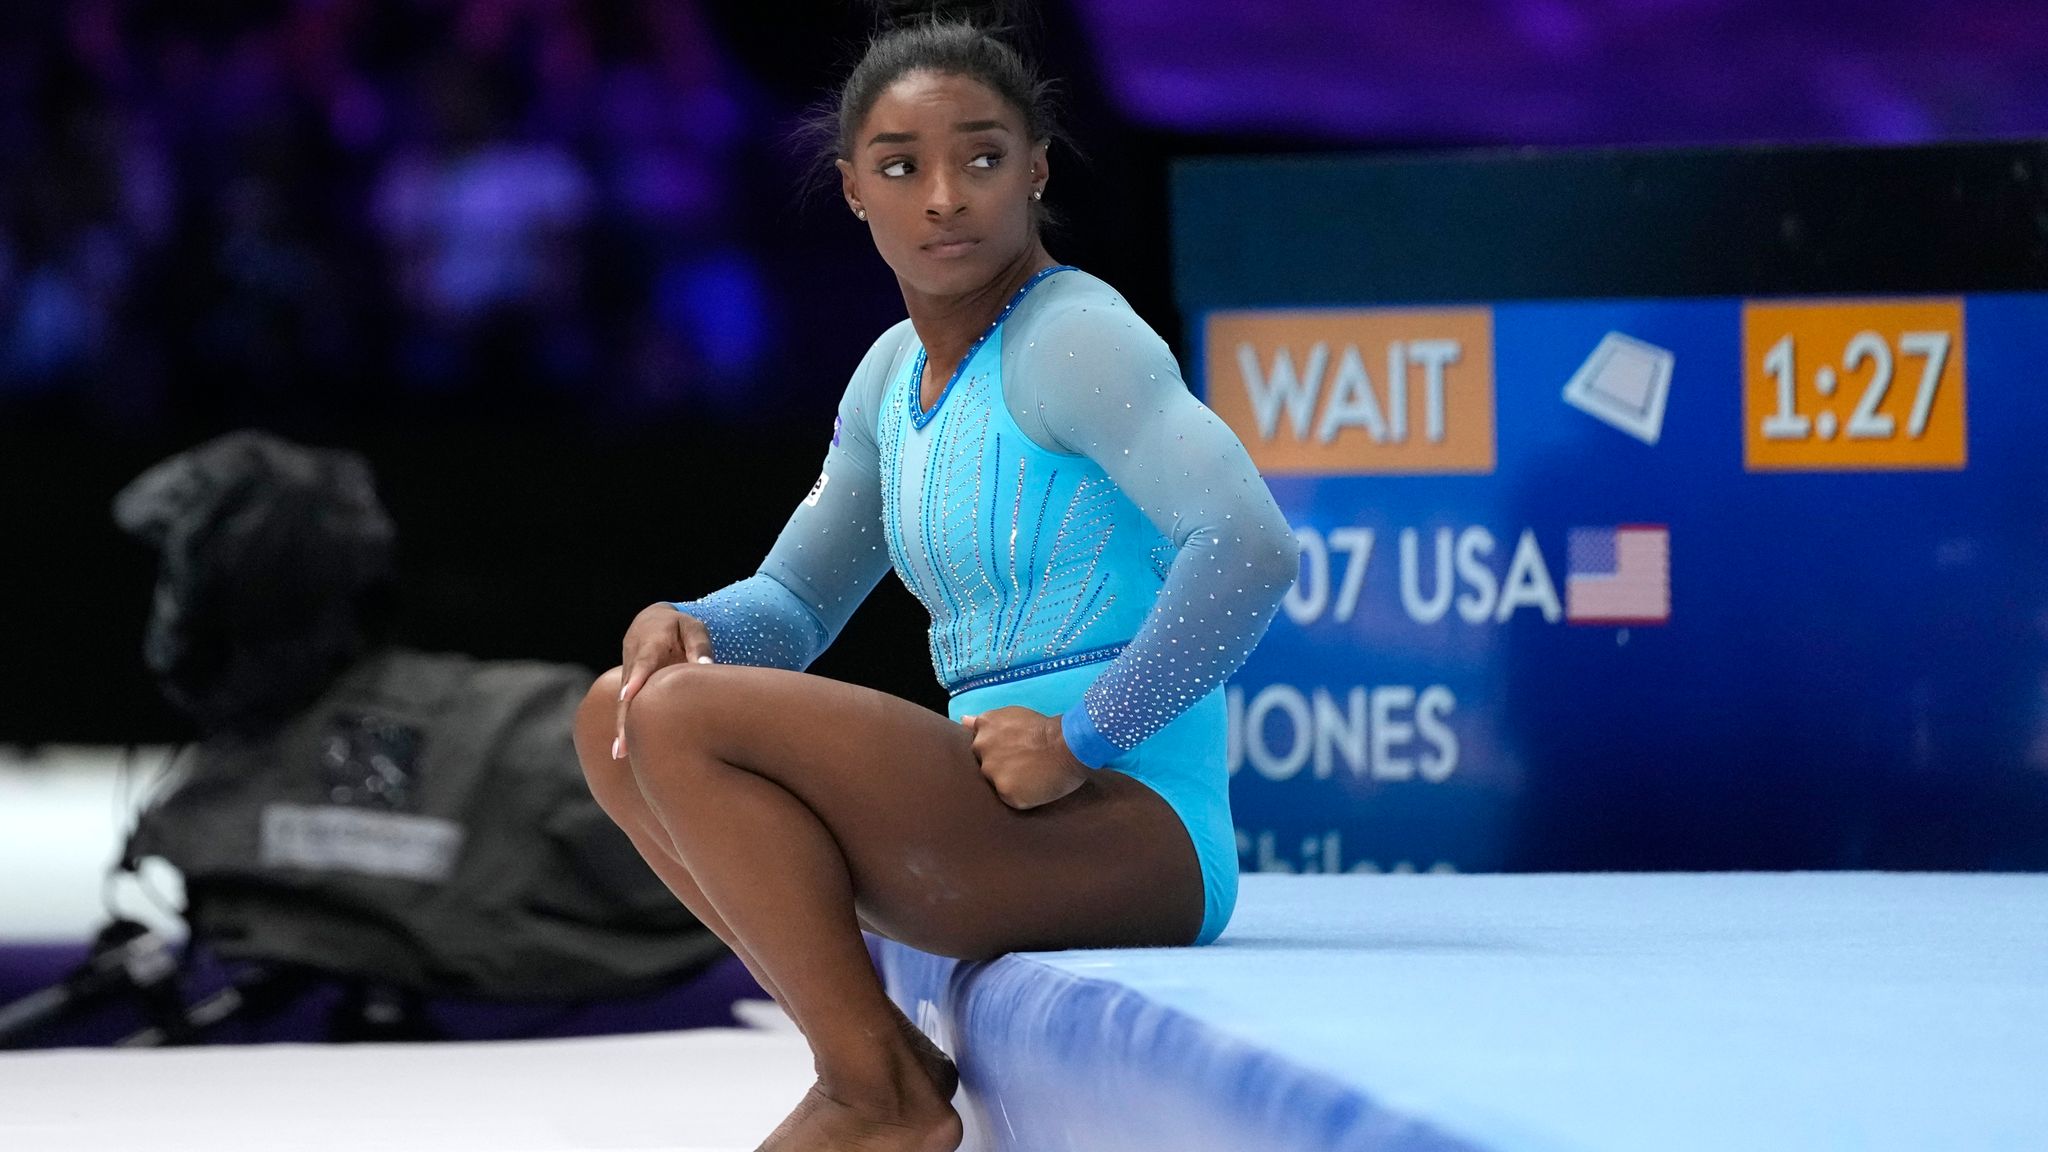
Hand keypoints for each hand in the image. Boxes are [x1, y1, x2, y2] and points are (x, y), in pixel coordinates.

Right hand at [615, 603, 713, 758]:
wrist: (650, 621)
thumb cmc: (678, 626)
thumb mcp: (693, 627)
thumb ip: (699, 645)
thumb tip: (707, 666)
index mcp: (649, 644)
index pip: (642, 663)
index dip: (635, 680)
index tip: (627, 696)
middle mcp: (633, 661)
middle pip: (627, 691)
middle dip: (624, 717)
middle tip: (622, 743)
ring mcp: (628, 674)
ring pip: (623, 703)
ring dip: (621, 727)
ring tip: (619, 754)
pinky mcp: (629, 685)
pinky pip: (626, 706)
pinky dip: (624, 725)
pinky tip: (622, 749)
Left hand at [959, 706, 1090, 809]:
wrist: (1069, 745)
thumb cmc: (1046, 728)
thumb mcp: (1013, 715)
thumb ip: (985, 722)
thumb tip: (963, 721)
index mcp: (984, 727)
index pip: (980, 746)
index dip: (997, 750)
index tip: (1011, 751)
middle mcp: (982, 749)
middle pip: (986, 764)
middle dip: (1001, 765)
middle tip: (1024, 763)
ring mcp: (992, 772)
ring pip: (996, 783)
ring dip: (1010, 781)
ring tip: (1031, 774)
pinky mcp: (1006, 793)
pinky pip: (1010, 798)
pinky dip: (1021, 795)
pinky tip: (1035, 786)